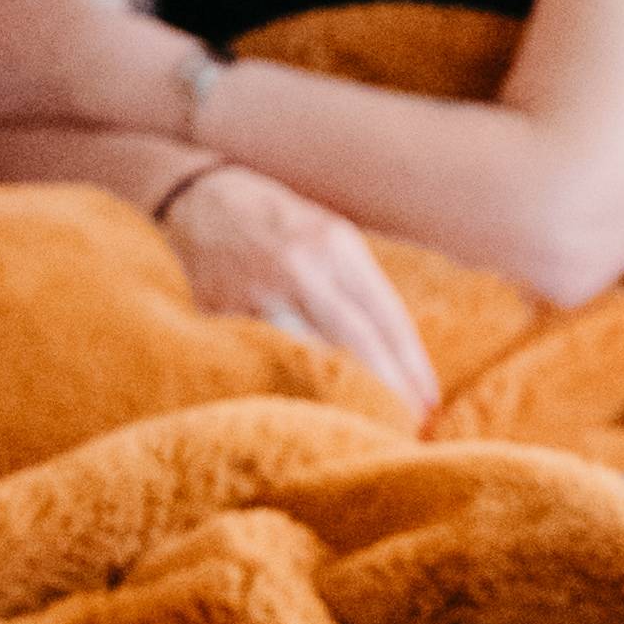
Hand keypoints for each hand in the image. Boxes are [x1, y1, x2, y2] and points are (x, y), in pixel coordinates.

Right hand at [147, 158, 443, 412]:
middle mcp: (301, 267)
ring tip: (362, 425)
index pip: (385, 314)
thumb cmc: (276, 222)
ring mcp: (259, 292)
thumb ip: (357, 286)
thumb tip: (394, 353)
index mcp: (335, 245)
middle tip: (407, 425)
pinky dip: (287, 385)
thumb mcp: (327, 235)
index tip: (428, 401)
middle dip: (387, 387)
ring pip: (309, 357)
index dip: (410, 363)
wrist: (195, 198)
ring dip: (339, 394)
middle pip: (356, 340)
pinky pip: (263, 358)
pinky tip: (303, 413)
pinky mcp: (220, 313)